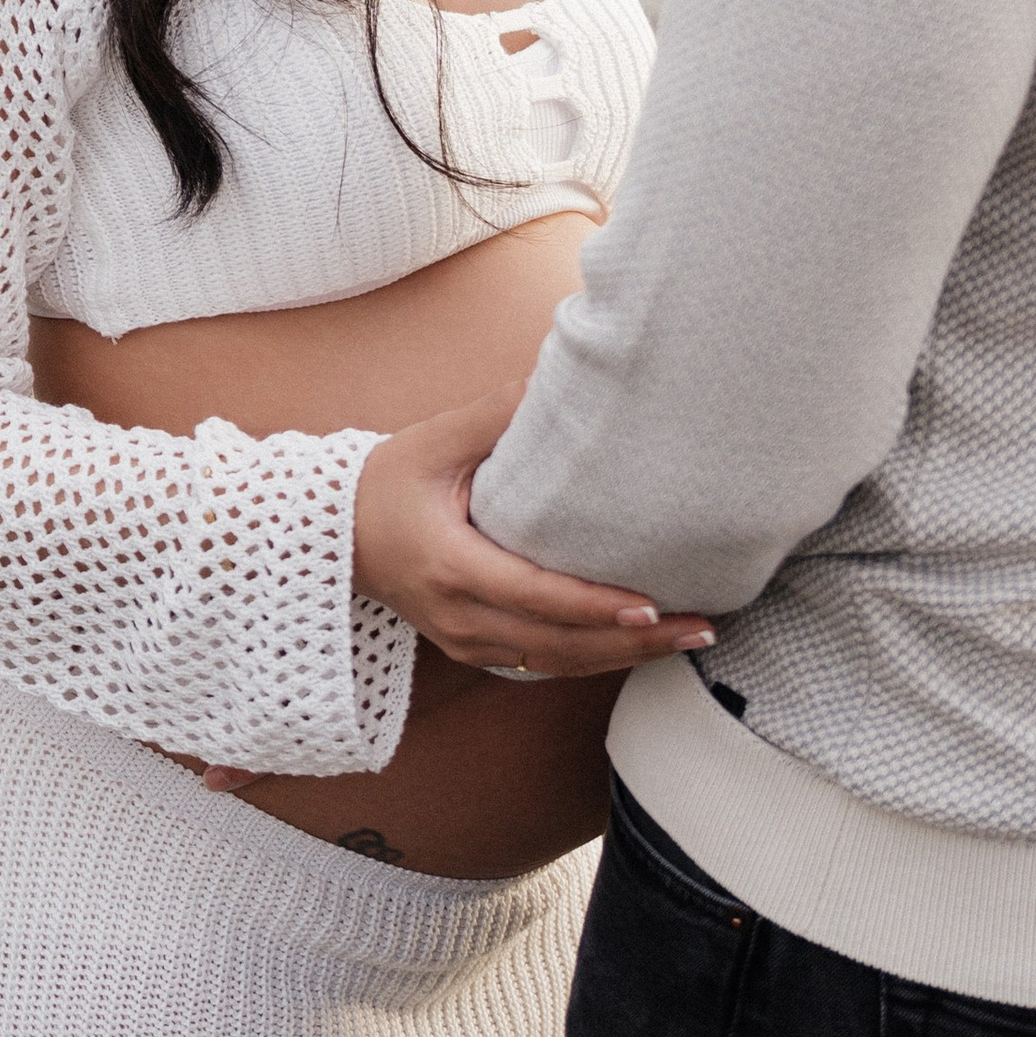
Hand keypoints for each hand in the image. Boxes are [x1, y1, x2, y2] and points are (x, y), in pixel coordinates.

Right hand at [350, 379, 714, 680]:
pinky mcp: (474, 649)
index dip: (596, 606)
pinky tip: (638, 641)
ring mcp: (466, 641)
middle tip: (700, 627)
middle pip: (560, 645)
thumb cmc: (389, 479)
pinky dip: (593, 655)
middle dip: (633, 641)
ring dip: (623, 655)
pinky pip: (542, 663)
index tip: (653, 604)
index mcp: (451, 566)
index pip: (536, 596)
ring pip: (556, 663)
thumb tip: (557, 374)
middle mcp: (460, 617)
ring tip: (687, 637)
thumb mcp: (437, 439)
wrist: (335, 533)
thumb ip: (498, 414)